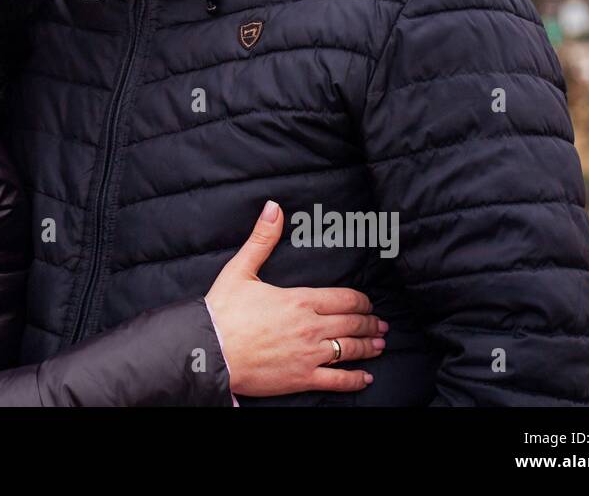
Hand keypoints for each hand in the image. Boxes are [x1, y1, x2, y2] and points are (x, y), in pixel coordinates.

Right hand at [205, 200, 387, 396]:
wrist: (208, 350)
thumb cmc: (222, 311)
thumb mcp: (240, 269)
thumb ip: (262, 239)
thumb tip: (274, 208)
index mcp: (299, 300)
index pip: (344, 298)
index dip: (361, 301)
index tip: (368, 303)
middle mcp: (310, 327)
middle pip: (352, 323)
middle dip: (370, 323)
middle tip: (381, 324)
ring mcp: (309, 354)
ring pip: (350, 350)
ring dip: (369, 346)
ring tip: (380, 344)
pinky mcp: (302, 378)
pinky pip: (338, 380)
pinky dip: (355, 379)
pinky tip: (365, 377)